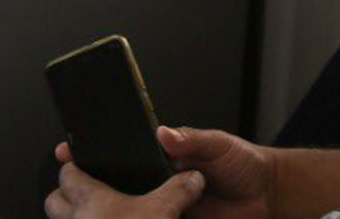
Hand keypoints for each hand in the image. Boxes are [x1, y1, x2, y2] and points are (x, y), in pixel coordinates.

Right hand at [55, 128, 273, 218]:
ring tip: (93, 205)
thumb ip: (193, 139)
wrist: (268, 195)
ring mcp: (166, 200)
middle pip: (121, 176)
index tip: (71, 148)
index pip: (126, 147)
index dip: (98, 147)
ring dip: (116, 203)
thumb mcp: (219, 143)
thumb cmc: (245, 163)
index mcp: (166, 151)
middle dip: (95, 177)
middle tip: (72, 178)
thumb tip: (163, 134)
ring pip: (133, 202)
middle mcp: (161, 175)